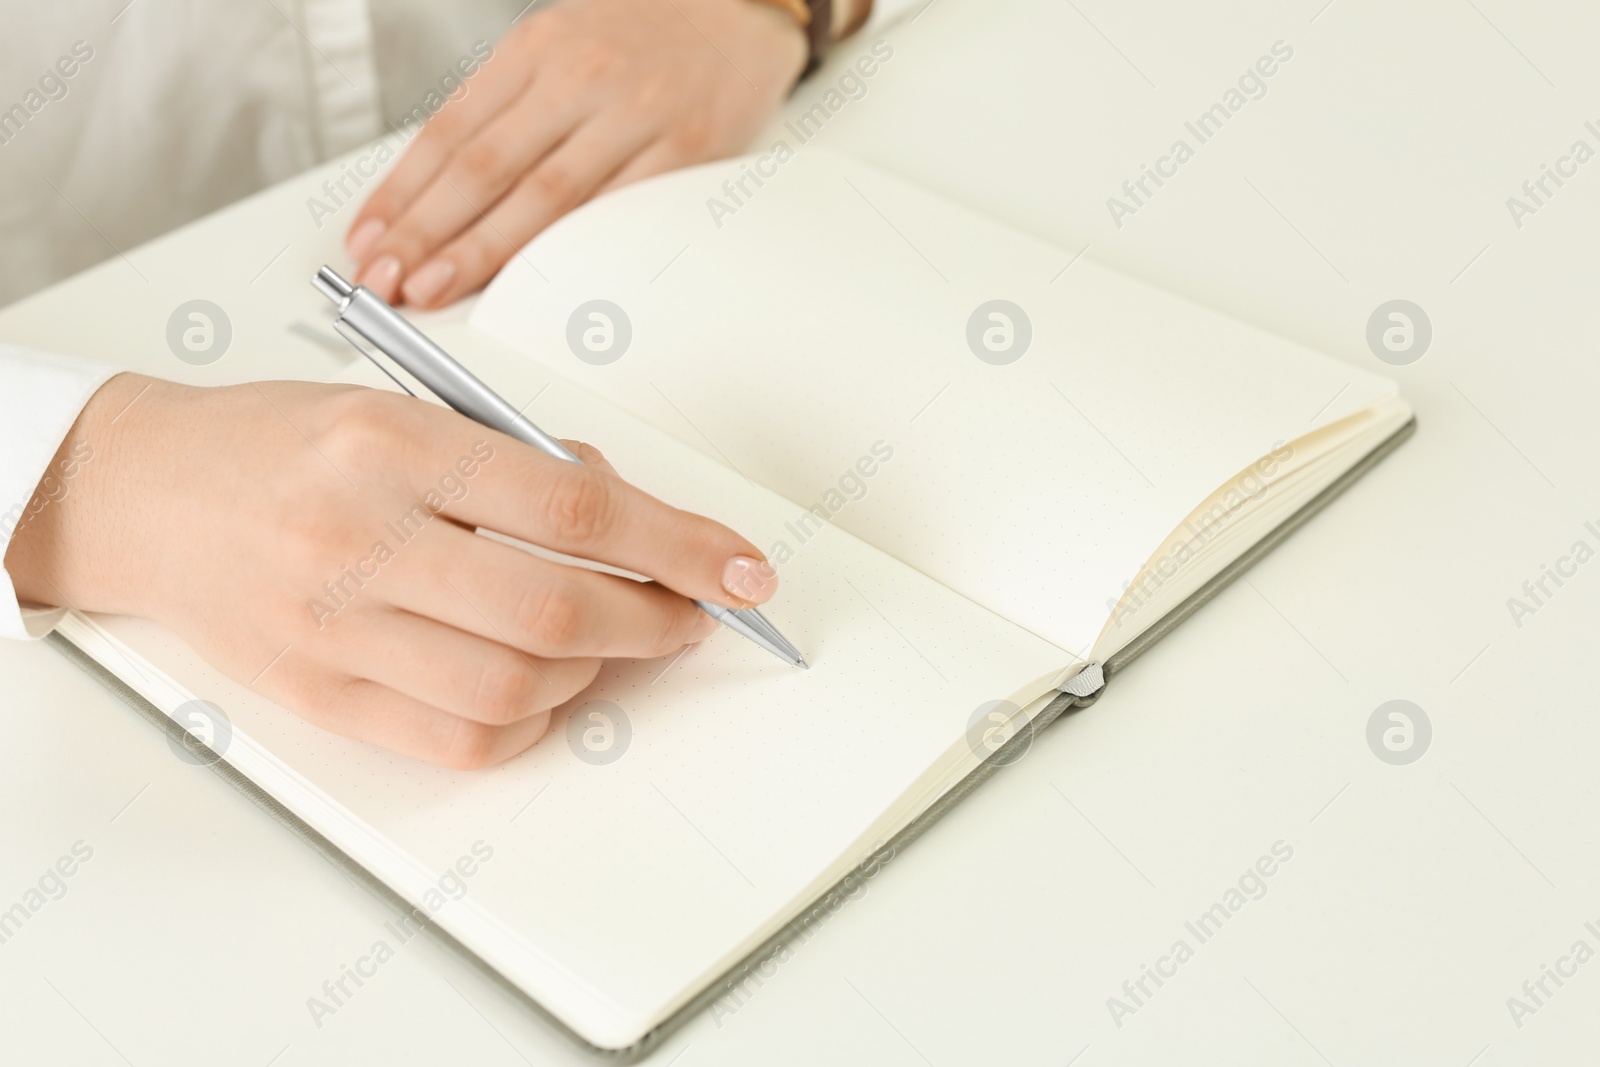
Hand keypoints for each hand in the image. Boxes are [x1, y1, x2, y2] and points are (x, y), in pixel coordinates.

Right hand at [5, 375, 779, 767]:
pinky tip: (539, 682)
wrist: (148, 496)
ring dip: (594, 669)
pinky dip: (528, 719)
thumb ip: (515, 459)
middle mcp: (359, 537)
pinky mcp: (317, 695)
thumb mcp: (400, 408)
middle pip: (555, 607)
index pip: (573, 505)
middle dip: (654, 620)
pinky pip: (458, 739)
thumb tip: (630, 512)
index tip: (742, 570)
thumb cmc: (285, 443)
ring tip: (606, 637)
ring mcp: (333, 627)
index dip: (678, 544)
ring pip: (515, 683)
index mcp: (392, 445)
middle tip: (689, 615)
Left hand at [345, 0, 806, 307]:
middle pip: (483, 168)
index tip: (367, 238)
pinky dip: (566, 252)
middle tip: (385, 278)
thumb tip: (436, 190)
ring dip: (479, 251)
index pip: (449, 131)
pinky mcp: (682, 151)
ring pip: (541, 198)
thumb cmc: (645, 36)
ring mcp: (632, 115)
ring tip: (433, 287)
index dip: (401, 193)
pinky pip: (613, 212)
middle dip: (423, 231)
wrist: (742, 7)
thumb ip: (507, 108)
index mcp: (536, 48)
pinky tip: (531, 281)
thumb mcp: (561, 45)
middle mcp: (578, 76)